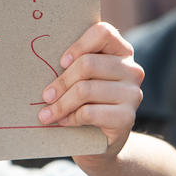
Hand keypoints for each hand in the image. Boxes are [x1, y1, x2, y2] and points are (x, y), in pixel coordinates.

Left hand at [37, 22, 143, 157]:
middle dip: (61, 82)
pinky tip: (63, 122)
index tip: (61, 62)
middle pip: (88, 64)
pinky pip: (90, 112)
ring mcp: (133, 94)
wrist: (103, 143)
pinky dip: (71, 118)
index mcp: (121, 52)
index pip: (104, 32)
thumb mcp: (83, 79)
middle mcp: (132, 70)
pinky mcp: (127, 117)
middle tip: (46, 95)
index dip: (79, 45)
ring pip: (85, 90)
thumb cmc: (88, 103)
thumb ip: (76, 65)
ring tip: (47, 114)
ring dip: (61, 104)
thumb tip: (43, 61)